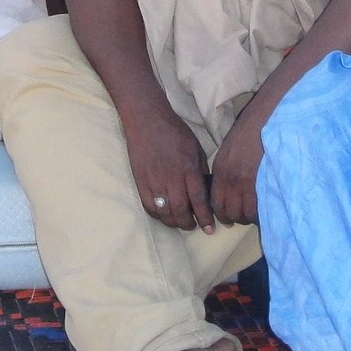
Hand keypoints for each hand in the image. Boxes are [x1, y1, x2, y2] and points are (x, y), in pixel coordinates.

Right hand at [123, 103, 213, 232]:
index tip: (210, 229)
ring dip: (175, 222)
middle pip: (182, 211)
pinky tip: (165, 216)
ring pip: (165, 213)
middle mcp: (172, 178)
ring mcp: (154, 181)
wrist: (147, 120)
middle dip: (189, 224)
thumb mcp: (196, 149)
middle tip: (194, 226)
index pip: (199, 201)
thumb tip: (207, 193)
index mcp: (189, 169)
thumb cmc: (175, 132)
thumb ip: (201, 171)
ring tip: (181, 223)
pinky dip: (158, 216)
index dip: (205, 218)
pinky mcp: (141, 182)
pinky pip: (149, 207)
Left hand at [208, 111, 264, 225]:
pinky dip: (261, 213)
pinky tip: (266, 210)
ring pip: (244, 213)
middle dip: (237, 219)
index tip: (229, 219)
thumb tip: (229, 190)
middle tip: (245, 217)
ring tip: (257, 215)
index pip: (216, 203)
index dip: (223, 215)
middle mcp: (229, 179)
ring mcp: (245, 181)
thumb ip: (226, 171)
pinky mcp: (260, 181)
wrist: (265, 120)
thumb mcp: (229, 151)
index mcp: (220, 171)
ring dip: (250, 218)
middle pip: (230, 212)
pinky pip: (258, 207)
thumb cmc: (249, 132)